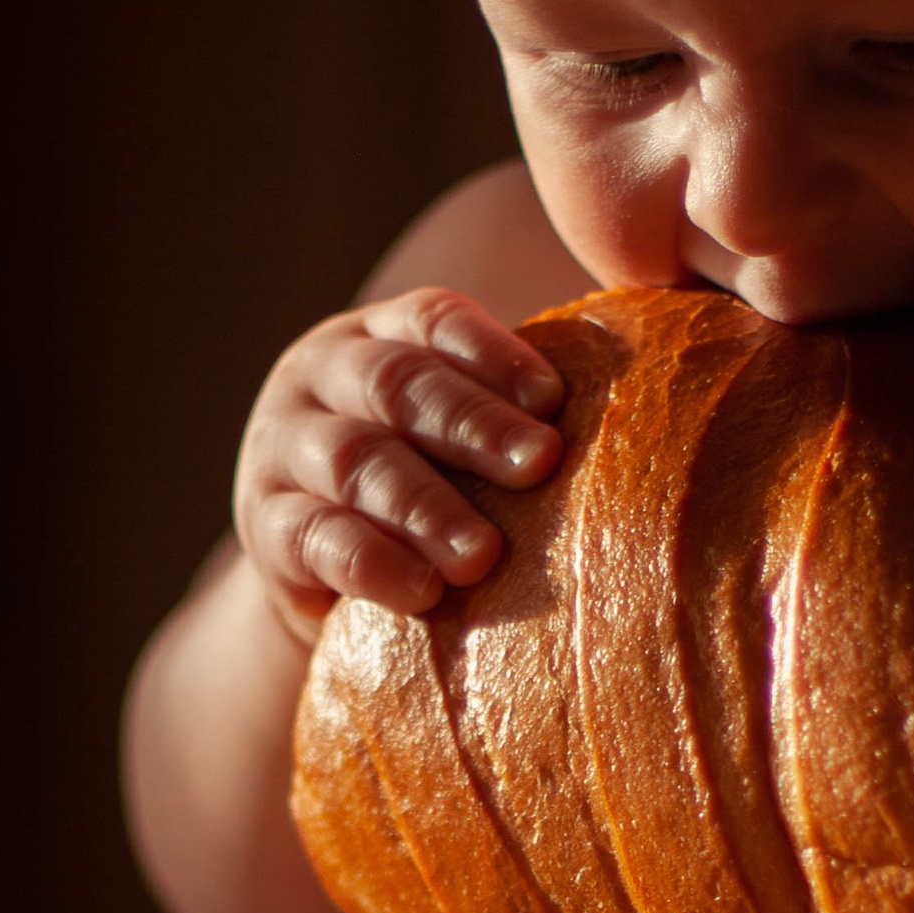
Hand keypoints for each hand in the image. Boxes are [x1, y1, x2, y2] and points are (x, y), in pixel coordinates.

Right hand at [234, 288, 563, 643]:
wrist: (323, 567)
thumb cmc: (430, 479)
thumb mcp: (457, 432)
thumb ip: (519, 412)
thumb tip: (649, 411)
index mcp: (381, 333)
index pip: (436, 322)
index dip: (495, 355)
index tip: (554, 399)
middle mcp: (324, 374)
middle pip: (397, 385)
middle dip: (473, 425)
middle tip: (540, 464)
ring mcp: (282, 445)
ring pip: (353, 460)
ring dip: (424, 505)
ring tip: (484, 555)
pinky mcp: (264, 524)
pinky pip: (312, 536)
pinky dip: (370, 561)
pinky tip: (421, 590)